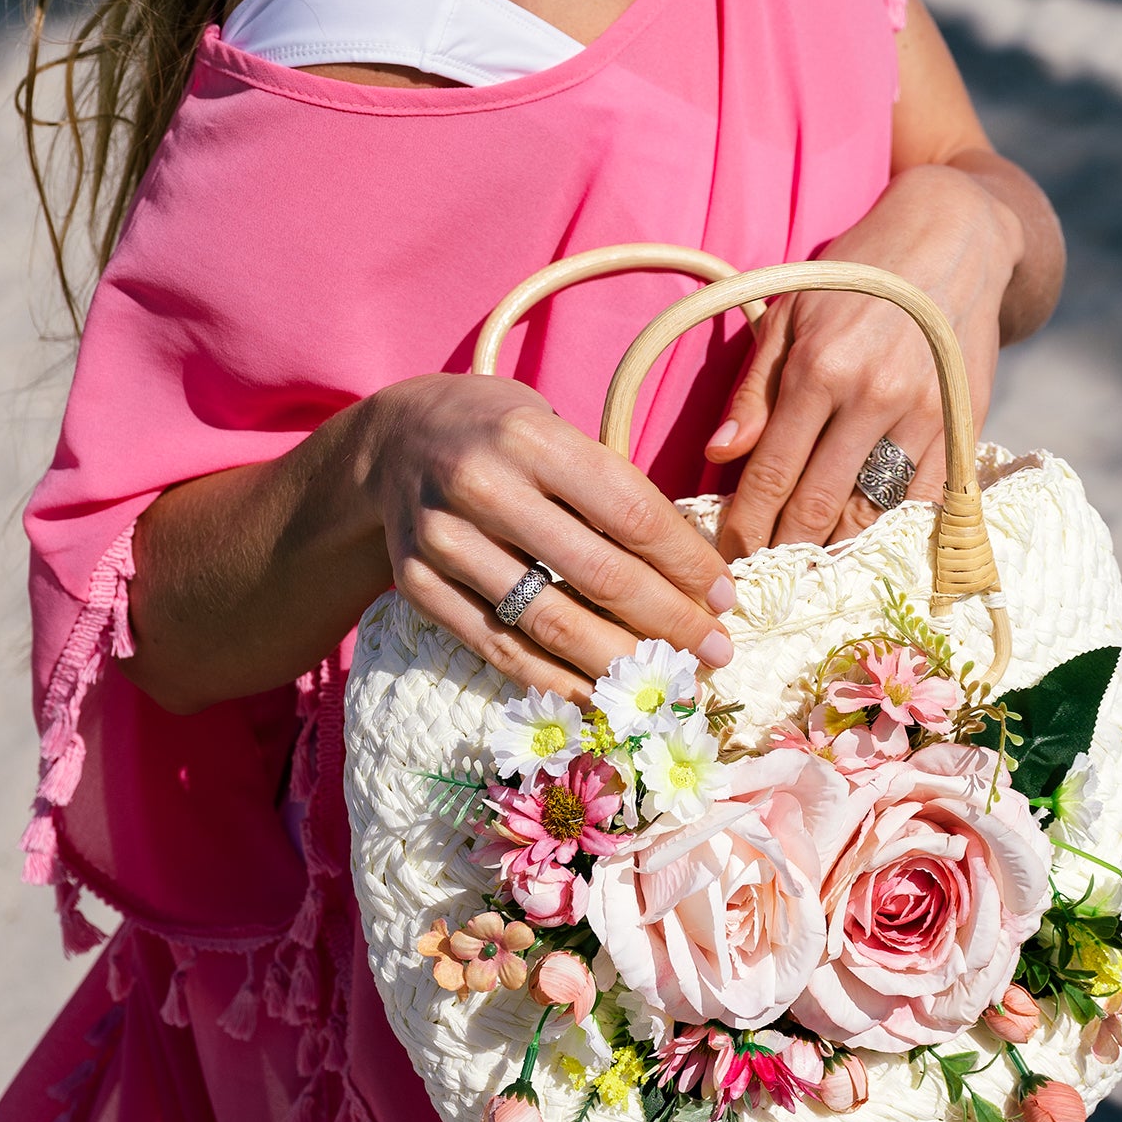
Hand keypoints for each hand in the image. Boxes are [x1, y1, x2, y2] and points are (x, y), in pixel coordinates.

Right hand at [360, 372, 737, 703]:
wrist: (394, 440)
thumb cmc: (500, 431)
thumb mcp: (555, 426)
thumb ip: (610, 487)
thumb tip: (691, 573)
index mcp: (532, 437)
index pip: (631, 513)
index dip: (687, 564)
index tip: (727, 599)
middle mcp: (483, 485)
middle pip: (599, 575)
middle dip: (670, 622)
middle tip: (716, 652)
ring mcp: (444, 540)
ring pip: (549, 622)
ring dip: (619, 662)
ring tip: (664, 681)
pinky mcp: (418, 584)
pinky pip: (498, 648)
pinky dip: (554, 680)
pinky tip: (598, 695)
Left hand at [710, 165, 1022, 560]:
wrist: (954, 238)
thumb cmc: (858, 273)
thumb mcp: (791, 312)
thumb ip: (754, 388)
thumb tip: (719, 454)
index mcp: (819, 366)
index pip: (771, 473)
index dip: (743, 526)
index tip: (725, 558)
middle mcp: (873, 395)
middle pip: (818, 505)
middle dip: (782, 550)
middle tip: (759, 579)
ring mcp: (925, 412)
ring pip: (871, 511)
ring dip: (834, 550)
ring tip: (804, 570)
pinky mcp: (964, 423)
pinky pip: (923, 499)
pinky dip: (890, 529)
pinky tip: (863, 545)